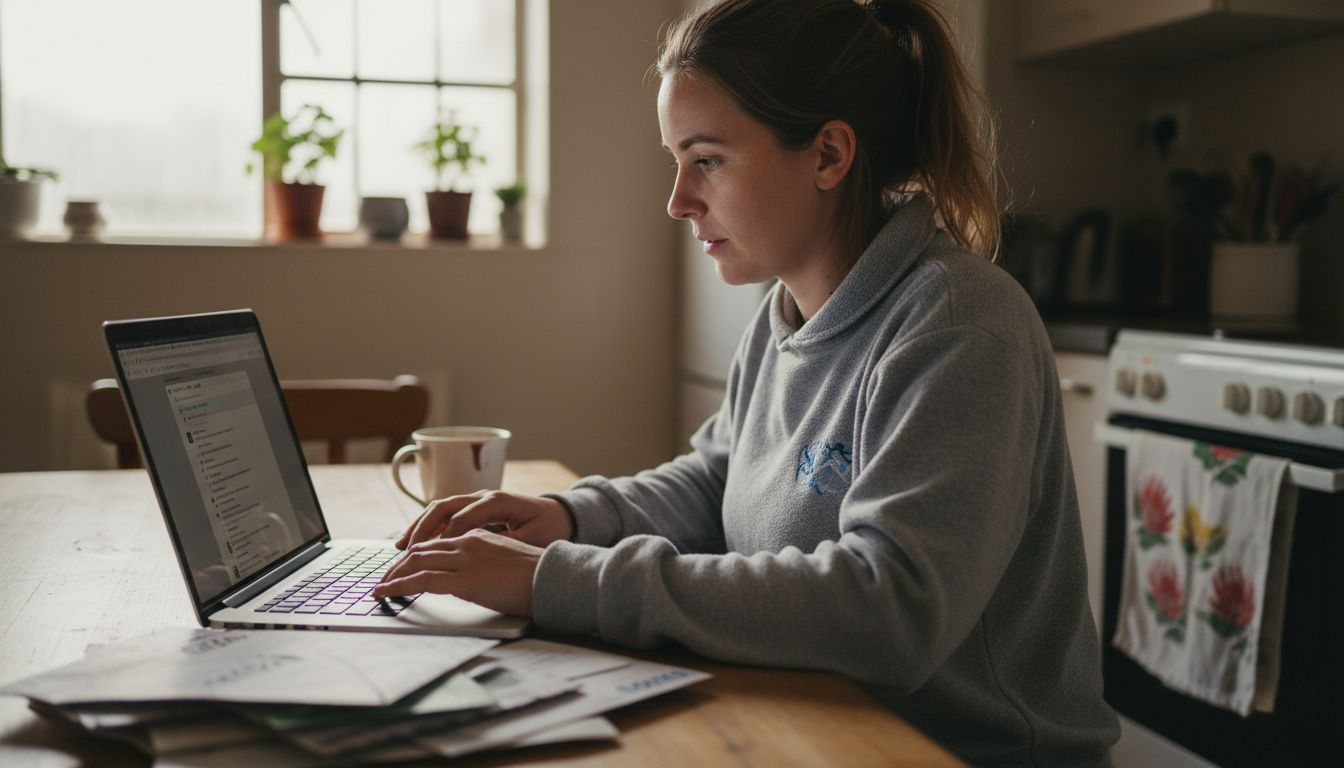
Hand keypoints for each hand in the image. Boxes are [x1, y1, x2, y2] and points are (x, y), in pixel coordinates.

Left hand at [374, 529, 540, 616]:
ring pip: (416, 562)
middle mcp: (467, 542)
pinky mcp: (463, 580)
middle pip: (421, 549)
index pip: (437, 541)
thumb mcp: (505, 561)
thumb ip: (483, 563)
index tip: (403, 566)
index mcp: (478, 535)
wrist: (552, 578)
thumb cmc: (536, 575)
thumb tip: (469, 579)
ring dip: (393, 575)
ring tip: (381, 587)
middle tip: (384, 578)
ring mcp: (464, 559)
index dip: (416, 554)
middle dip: (398, 565)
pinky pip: (421, 580)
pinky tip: (387, 594)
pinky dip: (399, 586)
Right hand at [395, 491, 573, 550]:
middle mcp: (483, 496)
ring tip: (401, 546)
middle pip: (445, 506)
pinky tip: (414, 543)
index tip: (432, 555)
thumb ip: (508, 542)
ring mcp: (476, 500)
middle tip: (407, 550)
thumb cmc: (548, 527)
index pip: (464, 517)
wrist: (558, 515)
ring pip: (440, 508)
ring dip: (419, 526)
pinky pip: (444, 515)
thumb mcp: (533, 537)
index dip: (446, 536)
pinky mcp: (473, 508)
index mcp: (498, 501)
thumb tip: (484, 551)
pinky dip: (428, 527)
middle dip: (423, 527)